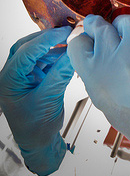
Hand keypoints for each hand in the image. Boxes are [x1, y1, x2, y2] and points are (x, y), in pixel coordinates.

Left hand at [0, 27, 74, 175]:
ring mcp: (23, 76)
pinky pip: (44, 61)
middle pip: (27, 47)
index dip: (46, 40)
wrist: (39, 141)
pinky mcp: (33, 78)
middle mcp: (12, 75)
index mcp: (9, 80)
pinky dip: (56, 56)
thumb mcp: (49, 99)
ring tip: (71, 44)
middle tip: (67, 33)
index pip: (25, 52)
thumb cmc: (37, 127)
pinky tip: (68, 55)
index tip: (64, 33)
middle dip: (47, 39)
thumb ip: (61, 74)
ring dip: (53, 47)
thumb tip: (74, 52)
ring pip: (36, 53)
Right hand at [67, 15, 129, 175]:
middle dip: (98, 26)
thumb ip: (92, 70)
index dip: (83, 38)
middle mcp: (114, 60)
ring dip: (123, 26)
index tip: (88, 38)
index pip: (77, 42)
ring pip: (126, 21)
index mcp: (93, 75)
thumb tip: (89, 44)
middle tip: (102, 28)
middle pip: (99, 27)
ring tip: (125, 35)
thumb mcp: (101, 97)